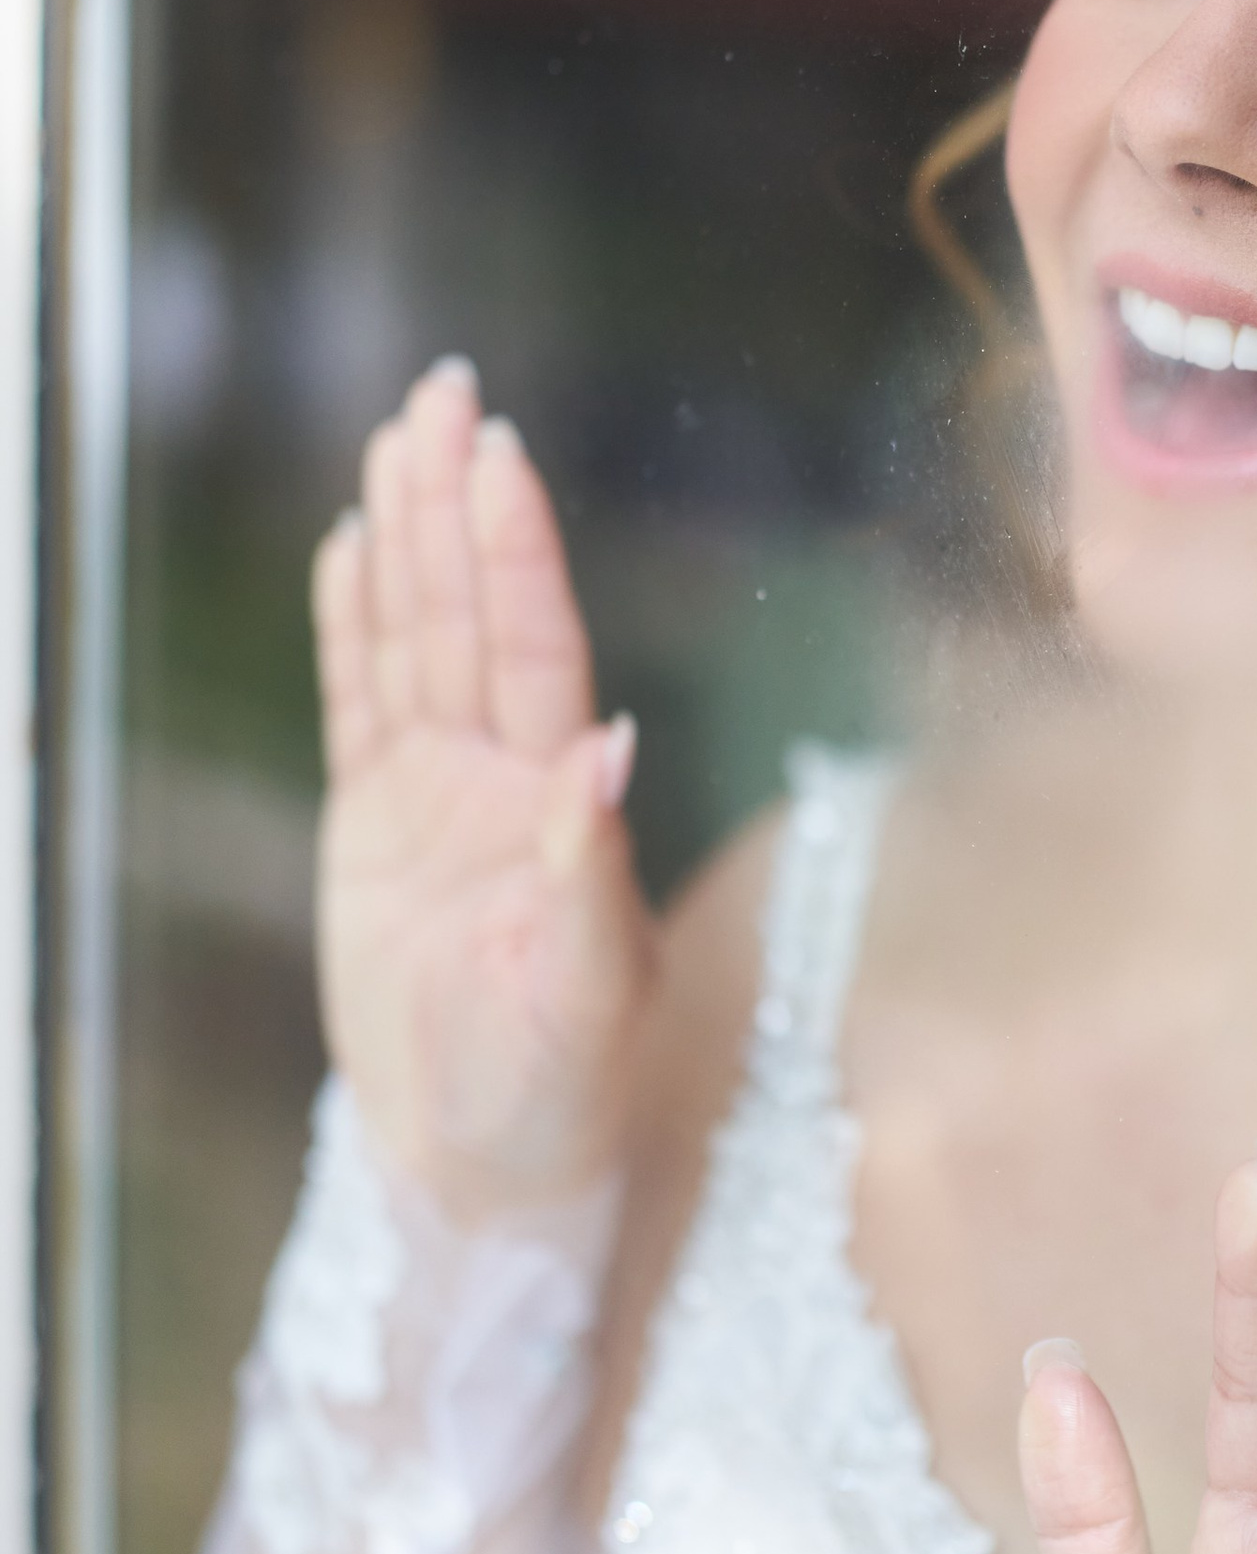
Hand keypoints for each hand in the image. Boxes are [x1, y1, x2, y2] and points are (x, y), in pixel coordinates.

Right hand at [313, 358, 655, 1219]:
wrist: (487, 1164)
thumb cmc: (560, 1092)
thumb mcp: (586, 997)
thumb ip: (588, 876)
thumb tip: (608, 751)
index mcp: (556, 806)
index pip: (533, 649)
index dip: (515, 551)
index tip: (499, 456)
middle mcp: (500, 779)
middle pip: (470, 614)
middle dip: (458, 503)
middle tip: (444, 389)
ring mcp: (435, 797)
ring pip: (415, 638)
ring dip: (409, 538)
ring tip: (396, 436)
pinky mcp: (374, 829)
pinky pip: (357, 704)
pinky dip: (353, 624)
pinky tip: (351, 547)